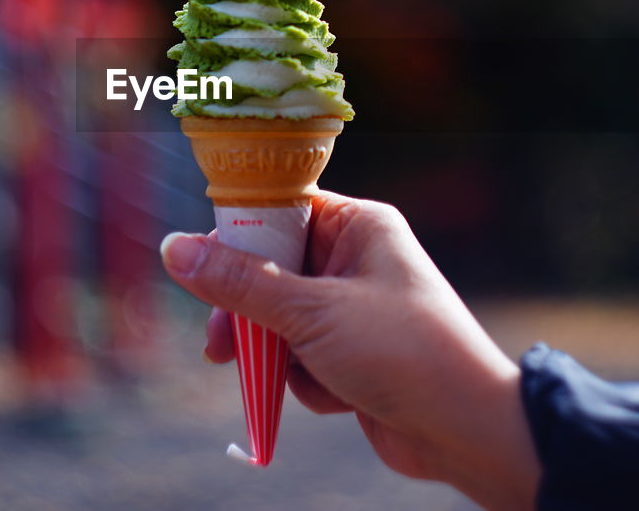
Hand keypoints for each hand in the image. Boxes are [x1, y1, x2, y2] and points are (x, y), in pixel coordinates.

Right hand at [160, 191, 539, 510]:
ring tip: (272, 376)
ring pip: (282, 318)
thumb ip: (239, 283)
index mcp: (359, 226)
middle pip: (273, 269)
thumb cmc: (400, 351)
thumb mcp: (311, 312)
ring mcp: (356, 309)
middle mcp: (357, 260)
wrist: (465, 429)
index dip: (237, 235)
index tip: (198, 263)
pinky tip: (333, 397)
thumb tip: (173, 249)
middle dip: (246, 309)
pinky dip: (306, 379)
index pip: (281, 209)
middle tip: (217, 340)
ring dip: (276, 352)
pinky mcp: (355, 356)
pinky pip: (304, 357)